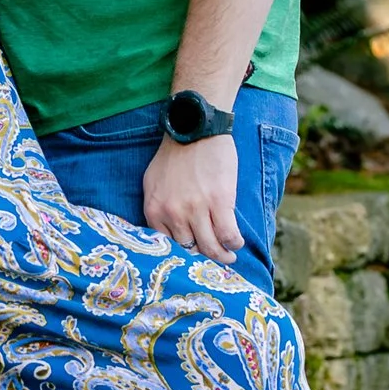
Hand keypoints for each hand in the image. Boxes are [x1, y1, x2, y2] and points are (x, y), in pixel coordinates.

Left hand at [141, 132, 243, 267]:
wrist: (195, 129)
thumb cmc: (174, 155)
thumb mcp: (152, 183)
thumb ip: (156, 208)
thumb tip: (165, 232)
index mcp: (154, 210)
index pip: (167, 246)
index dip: (182, 255)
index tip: (193, 258)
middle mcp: (173, 213)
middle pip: (190, 249)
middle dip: (203, 258)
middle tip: (214, 260)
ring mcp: (197, 209)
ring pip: (211, 246)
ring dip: (222, 256)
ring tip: (228, 257)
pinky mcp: (220, 202)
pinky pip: (228, 234)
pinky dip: (234, 243)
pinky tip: (236, 243)